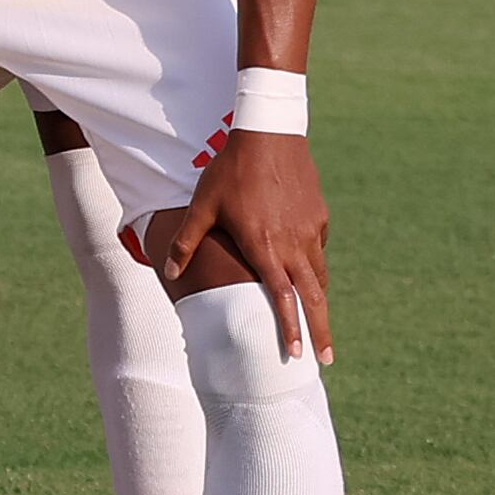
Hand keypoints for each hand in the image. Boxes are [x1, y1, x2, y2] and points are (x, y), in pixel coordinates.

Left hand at [136, 129, 332, 361]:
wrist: (269, 135)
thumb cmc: (229, 172)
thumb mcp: (202, 206)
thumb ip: (186, 243)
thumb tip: (170, 275)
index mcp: (264, 246)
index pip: (282, 298)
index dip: (290, 328)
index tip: (297, 353)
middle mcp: (293, 244)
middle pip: (314, 297)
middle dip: (321, 330)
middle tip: (325, 360)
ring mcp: (312, 230)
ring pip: (319, 275)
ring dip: (319, 301)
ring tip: (318, 323)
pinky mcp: (320, 217)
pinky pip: (319, 249)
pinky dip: (314, 266)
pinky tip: (305, 271)